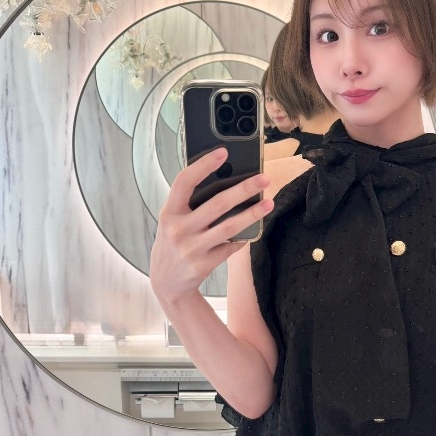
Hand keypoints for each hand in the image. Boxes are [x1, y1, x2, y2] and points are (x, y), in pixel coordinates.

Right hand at [149, 147, 272, 310]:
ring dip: (252, 214)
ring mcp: (192, 249)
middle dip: (244, 189)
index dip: (203, 165)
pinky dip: (242, 238)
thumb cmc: (173, 244)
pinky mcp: (204, 264)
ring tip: (269, 203)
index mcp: (169, 213)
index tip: (222, 152)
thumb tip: (225, 182)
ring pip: (230, 226)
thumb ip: (189, 205)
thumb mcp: (172, 222)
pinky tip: (250, 232)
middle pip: (217, 204)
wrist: (167, 284)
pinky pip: (230, 247)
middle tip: (263, 178)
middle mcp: (178, 230)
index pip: (184, 182)